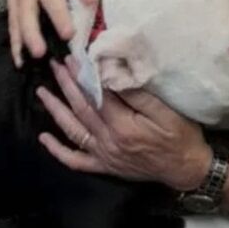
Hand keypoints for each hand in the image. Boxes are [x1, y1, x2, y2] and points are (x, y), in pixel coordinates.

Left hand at [36, 57, 212, 190]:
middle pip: (80, 109)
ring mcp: (104, 155)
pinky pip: (75, 161)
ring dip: (55, 111)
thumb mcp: (166, 111)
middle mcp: (108, 141)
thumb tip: (113, 75)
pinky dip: (58, 150)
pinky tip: (45, 138)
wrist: (186, 169)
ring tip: (42, 92)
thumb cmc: (181, 137)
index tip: (73, 58)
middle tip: (54, 65)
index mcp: (123, 126)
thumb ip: (137, 94)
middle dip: (66, 85)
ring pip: (72, 131)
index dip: (82, 76)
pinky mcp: (105, 166)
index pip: (96, 95)